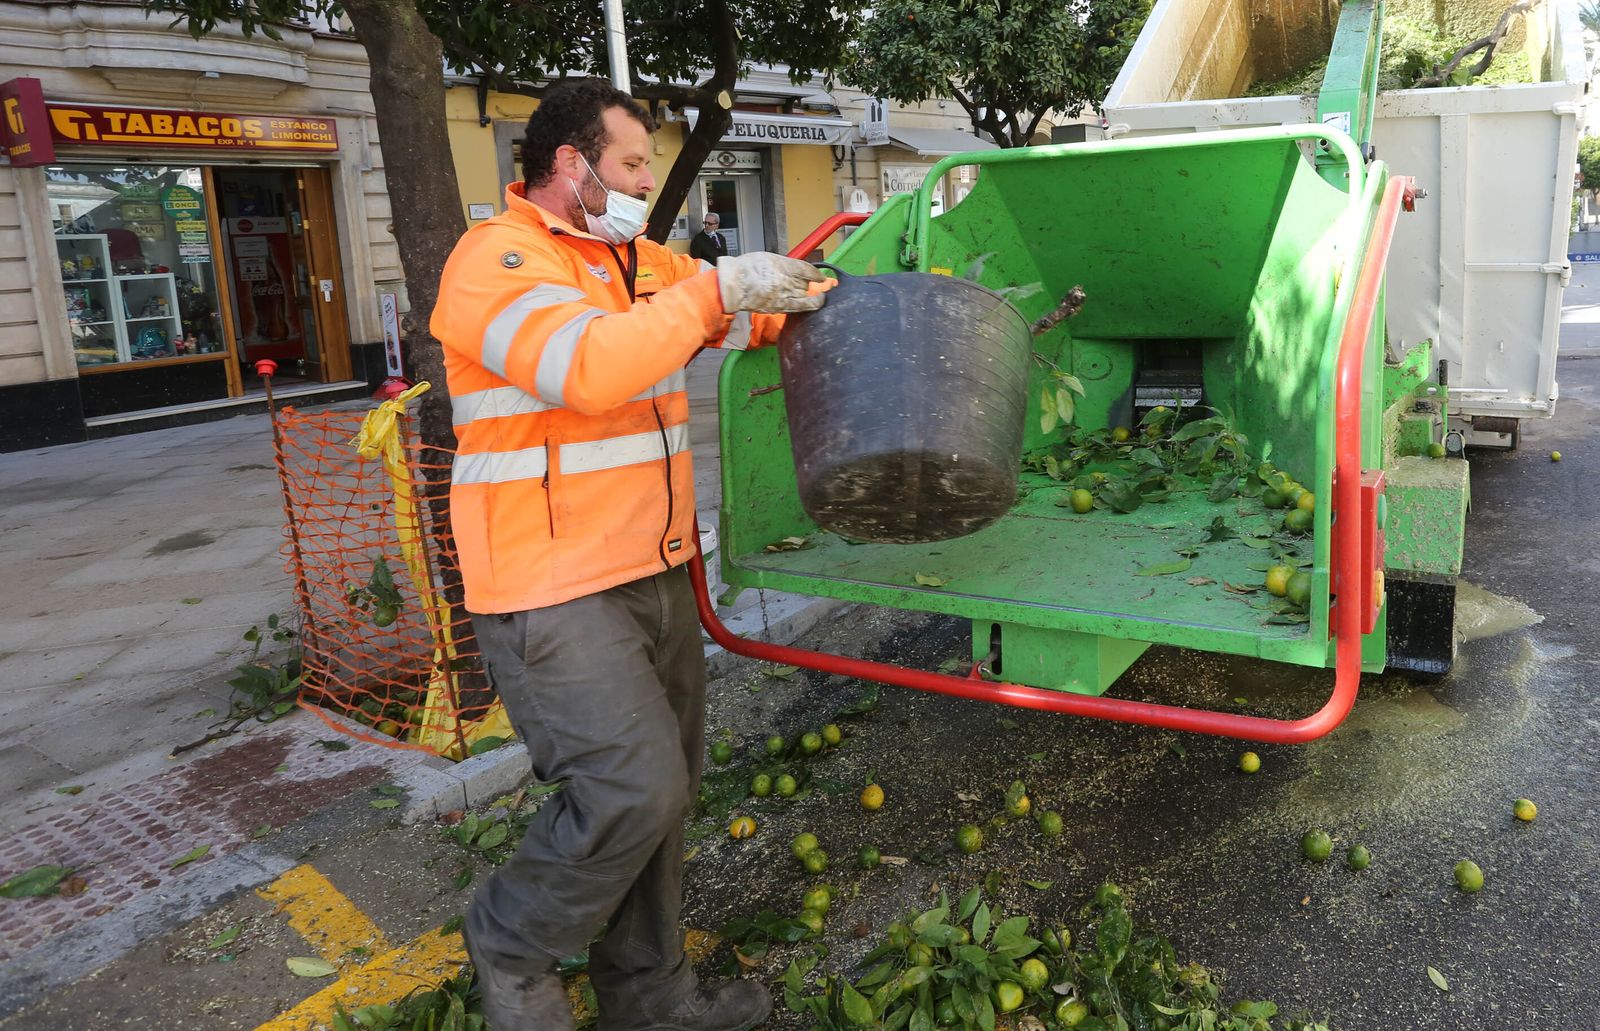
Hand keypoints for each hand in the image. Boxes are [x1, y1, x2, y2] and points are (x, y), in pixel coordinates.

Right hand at [717, 253, 831, 312]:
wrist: (732, 286)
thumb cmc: (744, 269)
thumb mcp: (766, 258)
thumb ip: (782, 264)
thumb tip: (793, 269)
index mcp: (782, 265)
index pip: (806, 269)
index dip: (816, 273)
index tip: (820, 275)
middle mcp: (785, 280)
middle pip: (805, 282)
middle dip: (809, 283)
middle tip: (812, 284)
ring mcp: (783, 295)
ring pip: (804, 295)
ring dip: (811, 295)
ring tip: (818, 296)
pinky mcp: (779, 307)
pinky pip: (799, 307)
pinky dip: (810, 304)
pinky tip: (815, 303)